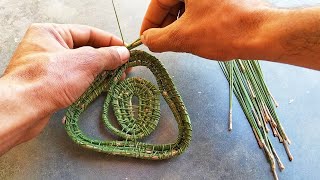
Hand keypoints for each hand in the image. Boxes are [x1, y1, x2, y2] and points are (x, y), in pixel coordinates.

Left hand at [0, 23, 129, 153]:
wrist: (22, 110)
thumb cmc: (47, 81)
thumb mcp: (84, 62)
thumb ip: (107, 55)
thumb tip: (122, 53)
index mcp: (51, 32)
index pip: (88, 32)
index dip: (110, 41)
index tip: (125, 50)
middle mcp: (47, 46)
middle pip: (85, 48)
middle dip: (106, 58)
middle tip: (123, 66)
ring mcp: (47, 66)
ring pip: (80, 65)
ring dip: (99, 71)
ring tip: (116, 77)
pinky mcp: (48, 84)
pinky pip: (73, 78)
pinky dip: (89, 81)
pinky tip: (101, 86)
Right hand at [140, 0, 319, 69]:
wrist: (263, 33)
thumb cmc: (223, 30)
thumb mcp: (182, 37)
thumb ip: (157, 39)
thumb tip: (147, 40)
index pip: (157, 1)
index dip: (149, 23)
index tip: (146, 38)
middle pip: (171, 3)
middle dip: (165, 25)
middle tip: (162, 43)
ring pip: (186, 7)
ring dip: (178, 25)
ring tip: (179, 43)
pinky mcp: (224, 0)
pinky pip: (200, 9)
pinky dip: (193, 23)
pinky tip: (194, 37)